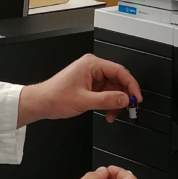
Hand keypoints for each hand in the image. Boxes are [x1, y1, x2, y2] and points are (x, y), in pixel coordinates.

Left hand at [18, 54, 141, 125]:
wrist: (41, 103)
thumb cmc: (55, 97)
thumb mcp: (84, 100)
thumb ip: (107, 100)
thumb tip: (124, 99)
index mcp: (91, 64)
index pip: (119, 71)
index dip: (131, 85)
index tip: (136, 97)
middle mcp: (92, 68)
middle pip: (118, 80)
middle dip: (123, 96)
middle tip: (128, 108)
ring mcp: (91, 76)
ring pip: (112, 88)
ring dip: (115, 102)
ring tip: (113, 114)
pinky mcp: (89, 85)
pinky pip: (105, 92)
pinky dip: (108, 103)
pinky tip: (107, 112)